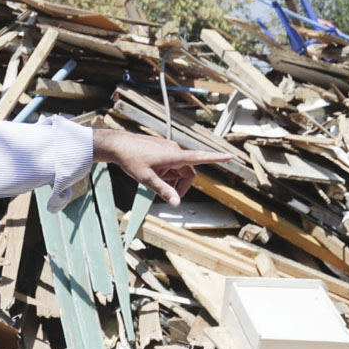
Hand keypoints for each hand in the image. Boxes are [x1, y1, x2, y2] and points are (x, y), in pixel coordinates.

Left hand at [92, 129, 231, 205]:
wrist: (118, 145)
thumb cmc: (131, 160)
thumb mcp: (147, 179)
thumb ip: (164, 191)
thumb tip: (177, 203)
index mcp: (174, 156)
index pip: (200, 158)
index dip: (216, 159)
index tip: (230, 157)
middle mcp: (175, 150)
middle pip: (188, 172)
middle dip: (181, 185)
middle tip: (167, 195)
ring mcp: (168, 149)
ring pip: (178, 169)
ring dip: (171, 179)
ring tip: (154, 179)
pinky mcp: (163, 150)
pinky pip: (171, 164)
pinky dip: (166, 173)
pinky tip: (152, 173)